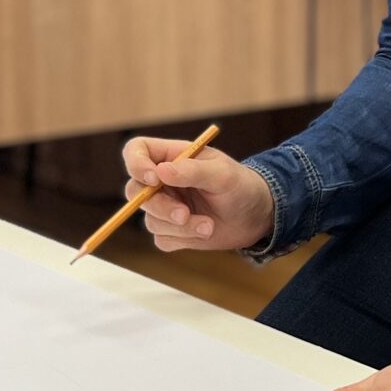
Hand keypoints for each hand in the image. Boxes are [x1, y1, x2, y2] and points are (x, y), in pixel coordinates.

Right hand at [119, 135, 274, 252]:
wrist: (256, 216)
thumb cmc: (241, 185)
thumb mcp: (222, 174)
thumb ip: (192, 171)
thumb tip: (160, 172)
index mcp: (171, 157)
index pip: (136, 152)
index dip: (136, 164)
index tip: (153, 179)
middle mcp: (162, 181)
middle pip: (135, 191)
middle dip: (159, 206)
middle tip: (184, 214)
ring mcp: (165, 206)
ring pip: (150, 219)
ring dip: (180, 227)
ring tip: (209, 225)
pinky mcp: (171, 231)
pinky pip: (161, 238)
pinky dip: (182, 238)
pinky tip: (204, 231)